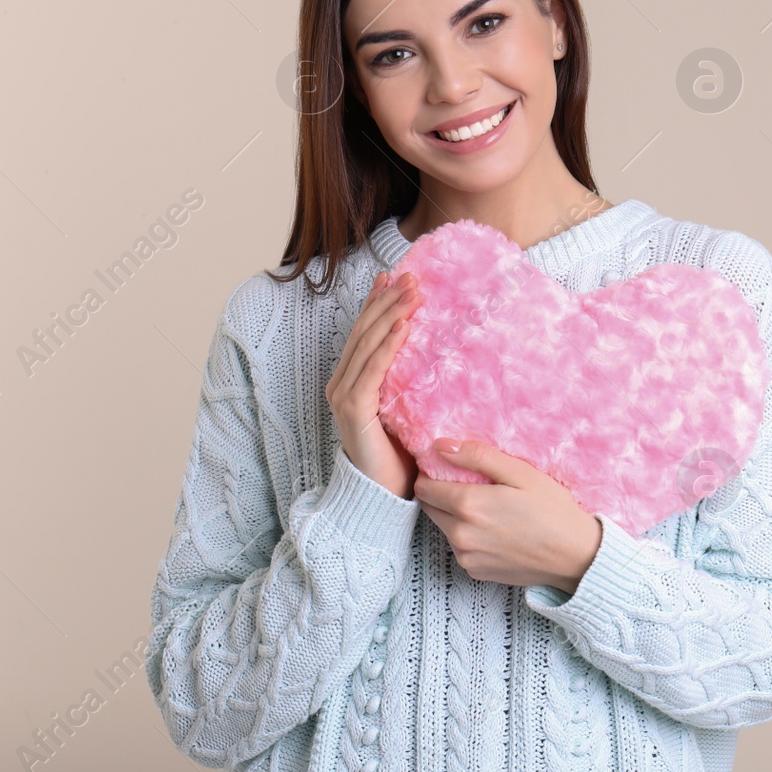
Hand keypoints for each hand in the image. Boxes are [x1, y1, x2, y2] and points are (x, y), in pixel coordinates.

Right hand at [325, 270, 421, 499]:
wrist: (383, 495)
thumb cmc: (399, 455)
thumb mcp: (404, 407)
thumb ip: (406, 381)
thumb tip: (430, 353)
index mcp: (350, 381)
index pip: (363, 333)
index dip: (376, 302)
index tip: (393, 276)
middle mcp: (341, 384)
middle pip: (364, 331)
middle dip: (387, 300)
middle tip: (412, 276)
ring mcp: (343, 396)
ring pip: (367, 345)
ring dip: (391, 314)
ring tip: (412, 291)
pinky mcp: (353, 410)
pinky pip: (372, 372)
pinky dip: (387, 346)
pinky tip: (404, 326)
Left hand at [414, 439, 602, 593]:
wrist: (575, 557)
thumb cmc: (552, 510)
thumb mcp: (521, 473)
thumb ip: (478, 456)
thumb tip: (441, 446)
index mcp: (469, 505)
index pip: (424, 487)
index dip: (432, 474)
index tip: (450, 470)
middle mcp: (460, 534)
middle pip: (429, 508)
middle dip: (441, 494)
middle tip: (472, 487)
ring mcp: (467, 557)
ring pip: (444, 528)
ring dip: (455, 516)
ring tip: (489, 510)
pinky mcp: (475, 572)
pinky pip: (460, 548)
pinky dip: (469, 537)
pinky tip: (495, 531)